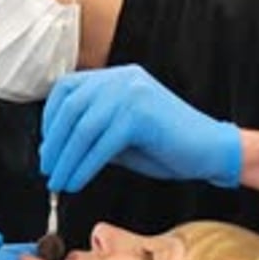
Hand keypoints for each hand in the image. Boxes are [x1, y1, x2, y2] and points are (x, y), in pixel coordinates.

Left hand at [40, 64, 241, 191]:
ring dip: (67, 159)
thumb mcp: (122, 134)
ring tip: (60, 182)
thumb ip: (94, 132)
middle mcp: (123, 79)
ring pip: (84, 128)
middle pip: (71, 107)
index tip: (47, 146)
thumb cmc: (168, 146)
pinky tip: (78, 181)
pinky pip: (102, 143)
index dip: (50, 118)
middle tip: (48, 169)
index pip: (68, 88)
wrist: (211, 151)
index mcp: (118, 78)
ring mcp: (132, 94)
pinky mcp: (140, 116)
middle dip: (54, 143)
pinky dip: (85, 166)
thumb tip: (57, 148)